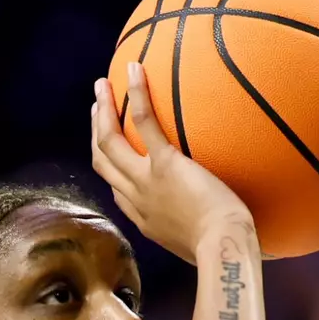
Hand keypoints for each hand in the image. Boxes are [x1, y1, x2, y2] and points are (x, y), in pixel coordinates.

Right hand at [91, 62, 253, 261]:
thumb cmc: (223, 248)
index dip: (111, 167)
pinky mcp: (164, 163)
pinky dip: (135, 94)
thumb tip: (213, 217)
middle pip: (102, 161)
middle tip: (96, 109)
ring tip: (101, 86)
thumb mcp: (201, 244)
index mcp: (144, 218)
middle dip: (95, 132)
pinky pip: (143, 123)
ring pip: (109, 141)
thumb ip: (196, 226)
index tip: (112, 149)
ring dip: (102, 111)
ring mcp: (145, 180)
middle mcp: (136, 198)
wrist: (222, 249)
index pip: (117, 190)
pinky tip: (133, 70)